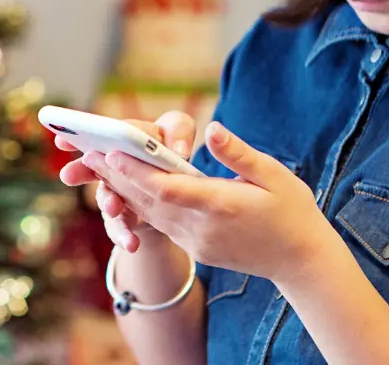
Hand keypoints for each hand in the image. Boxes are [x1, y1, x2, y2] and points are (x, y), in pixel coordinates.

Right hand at [55, 111, 196, 252]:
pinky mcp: (125, 216)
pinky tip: (131, 243)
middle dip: (79, 171)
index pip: (95, 135)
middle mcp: (111, 165)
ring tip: (114, 208)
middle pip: (90, 168)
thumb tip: (178, 151)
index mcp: (121, 139)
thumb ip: (178, 131)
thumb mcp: (179, 131)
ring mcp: (115, 192)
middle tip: (68, 175)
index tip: (61, 140)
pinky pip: (119, 226)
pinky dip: (123, 234)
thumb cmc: (173, 145)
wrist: (179, 183)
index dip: (77, 137)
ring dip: (107, 203)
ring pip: (106, 199)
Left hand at [83, 121, 337, 285]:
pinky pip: (161, 224)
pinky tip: (123, 187)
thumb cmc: (291, 210)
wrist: (300, 260)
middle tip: (88, 151)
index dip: (137, 171)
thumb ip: (239, 154)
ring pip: (150, 213)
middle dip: (118, 175)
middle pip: (150, 200)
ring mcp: (196, 242)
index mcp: (220, 206)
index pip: (169, 188)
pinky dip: (140, 204)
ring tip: (97, 165)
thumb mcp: (274, 175)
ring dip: (123, 190)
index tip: (112, 151)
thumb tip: (212, 129)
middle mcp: (201, 228)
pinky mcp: (195, 248)